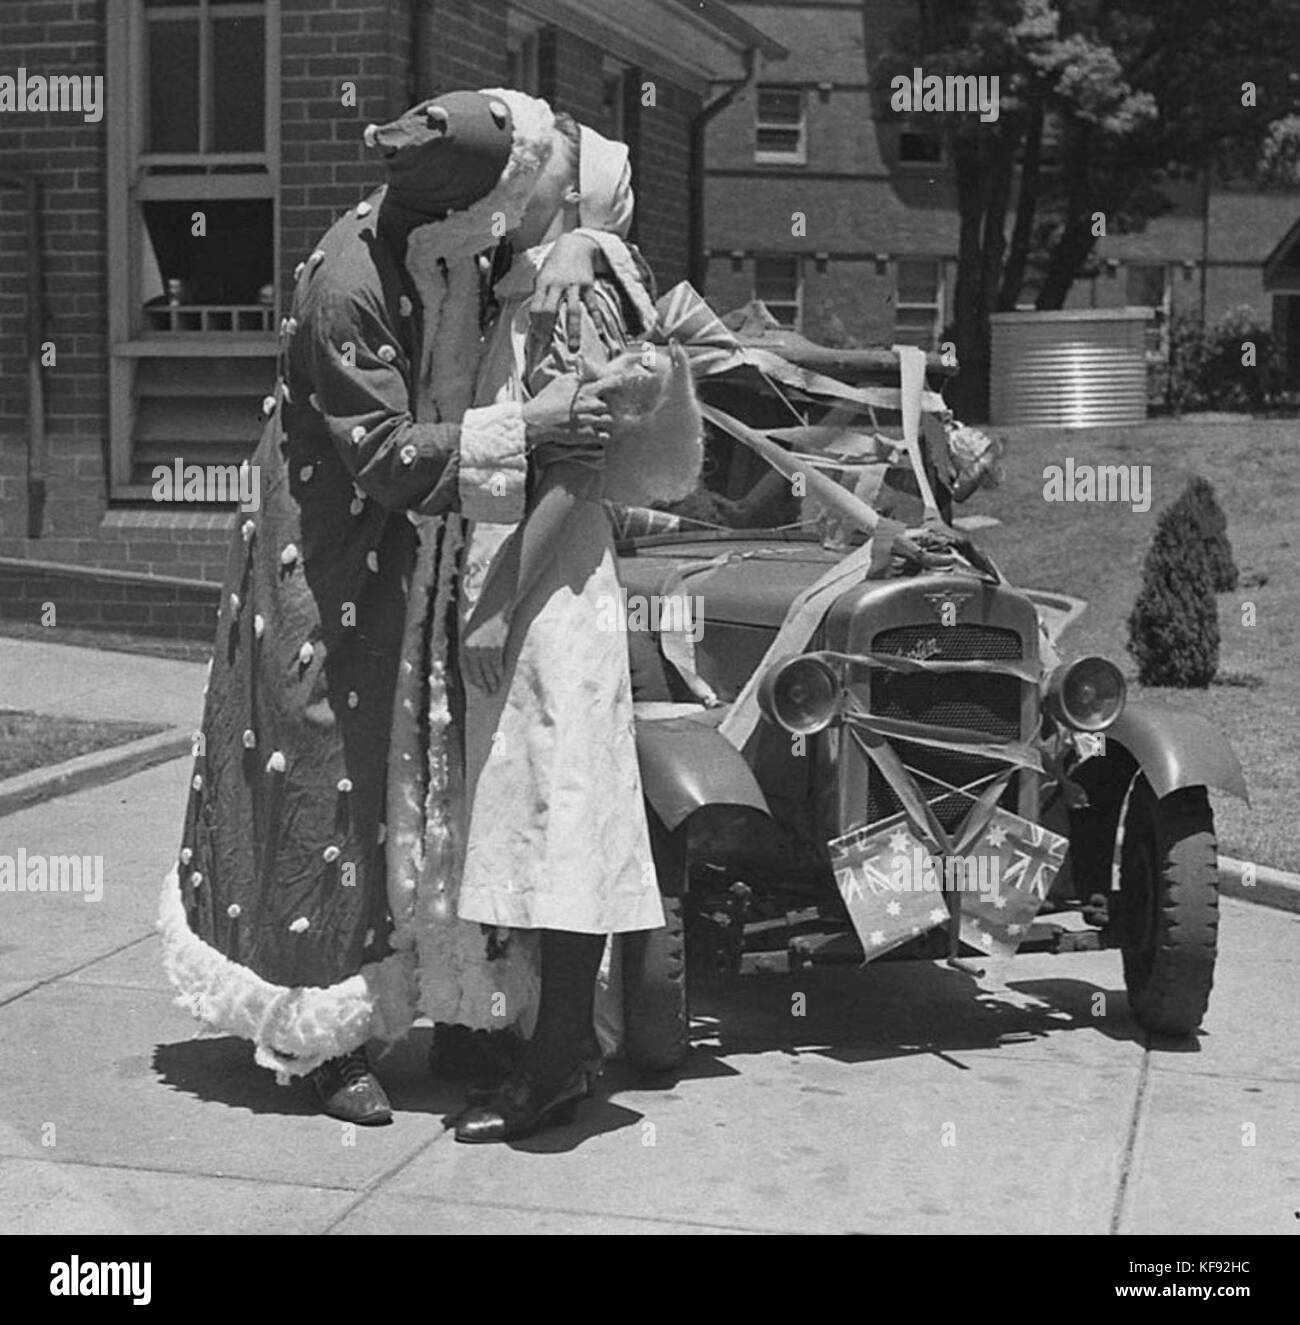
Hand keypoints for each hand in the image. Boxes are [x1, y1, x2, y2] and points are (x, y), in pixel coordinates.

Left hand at [462, 606, 510, 694]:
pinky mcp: (495, 646)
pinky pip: (497, 664)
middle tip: (487, 693)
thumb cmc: (486, 614)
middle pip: (476, 671)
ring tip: (495, 690)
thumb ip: (473, 641)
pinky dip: (499, 673)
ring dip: (491, 682)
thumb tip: (476, 655)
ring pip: (487, 670)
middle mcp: (471, 647)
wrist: (495, 603)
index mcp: (464, 643)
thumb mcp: (474, 627)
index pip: (465, 667)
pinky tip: (502, 679)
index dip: (471, 678)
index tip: (477, 687)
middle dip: (482, 684)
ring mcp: (483, 647)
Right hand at [522, 372, 611, 447]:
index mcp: (585, 390)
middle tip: (597, 410)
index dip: (617, 383)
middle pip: (610, 404)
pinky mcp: (587, 435)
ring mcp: (589, 420)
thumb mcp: (561, 382)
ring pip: (609, 420)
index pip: (609, 383)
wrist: (537, 420)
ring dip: (605, 421)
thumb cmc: (547, 400)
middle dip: (605, 407)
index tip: (621, 382)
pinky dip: (604, 435)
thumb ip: (577, 376)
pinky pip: (606, 436)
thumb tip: (585, 368)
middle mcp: (589, 404)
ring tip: (596, 422)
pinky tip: (596, 433)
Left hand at [530, 232, 603, 348]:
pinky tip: (598, 330)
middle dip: (548, 329)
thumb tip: (535, 316)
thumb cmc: (556, 263)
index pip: (536, 307)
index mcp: (543, 283)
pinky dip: (595, 318)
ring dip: (572, 331)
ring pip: (572, 311)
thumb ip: (539, 293)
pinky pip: (592, 304)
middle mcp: (557, 284)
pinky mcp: (588, 285)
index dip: (536, 324)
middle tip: (550, 344)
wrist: (575, 244)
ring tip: (573, 347)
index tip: (538, 337)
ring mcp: (573, 285)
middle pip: (550, 310)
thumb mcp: (543, 274)